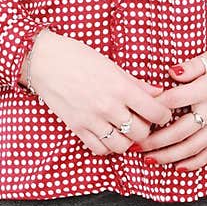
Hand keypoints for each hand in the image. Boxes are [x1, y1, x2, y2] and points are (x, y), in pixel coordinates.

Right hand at [25, 30, 173, 155]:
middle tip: (141, 120)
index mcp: (120, 87)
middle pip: (141, 133)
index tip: (160, 112)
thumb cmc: (76, 56)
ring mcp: (91, 120)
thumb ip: (135, 82)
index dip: (163, 115)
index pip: (155, 113)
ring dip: (127, 140)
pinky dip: (107, 146)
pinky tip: (107, 134)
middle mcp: (108, 106)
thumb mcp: (110, 64)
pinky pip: (99, 149)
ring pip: (121, 146)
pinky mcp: (76, 128)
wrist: (43, 60)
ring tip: (124, 129)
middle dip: (146, 128)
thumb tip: (158, 92)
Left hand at [137, 42, 206, 169]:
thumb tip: (171, 73)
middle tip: (135, 144)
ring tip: (150, 160)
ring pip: (195, 147)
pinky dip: (195, 163)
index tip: (138, 110)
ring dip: (171, 156)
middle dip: (156, 140)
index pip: (176, 100)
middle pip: (182, 130)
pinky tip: (178, 167)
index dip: (155, 106)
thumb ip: (192, 66)